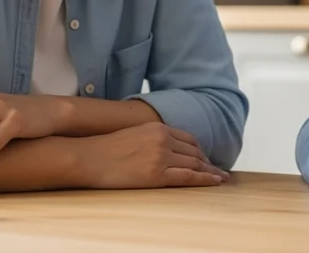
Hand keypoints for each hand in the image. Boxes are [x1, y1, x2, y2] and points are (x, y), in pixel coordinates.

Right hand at [81, 122, 229, 188]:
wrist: (88, 157)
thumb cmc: (104, 149)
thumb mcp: (133, 135)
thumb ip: (150, 138)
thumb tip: (161, 149)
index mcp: (157, 127)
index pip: (188, 139)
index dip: (199, 150)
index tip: (206, 158)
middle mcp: (163, 139)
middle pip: (194, 151)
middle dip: (207, 161)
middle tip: (217, 170)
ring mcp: (161, 156)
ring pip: (194, 163)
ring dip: (210, 171)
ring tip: (220, 177)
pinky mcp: (157, 174)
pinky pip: (188, 176)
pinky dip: (205, 179)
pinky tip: (215, 181)